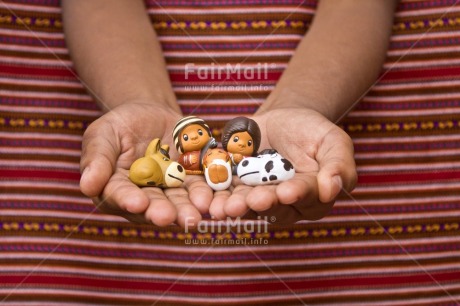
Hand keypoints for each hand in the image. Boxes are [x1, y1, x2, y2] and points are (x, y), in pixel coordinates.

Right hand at [79, 103, 213, 226]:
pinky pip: (200, 186)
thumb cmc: (120, 125)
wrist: (151, 114)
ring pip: (179, 201)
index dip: (128, 199)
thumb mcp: (103, 134)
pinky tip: (212, 198)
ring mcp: (169, 189)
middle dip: (161, 211)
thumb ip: (97, 158)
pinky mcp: (191, 179)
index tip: (137, 203)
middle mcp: (144, 195)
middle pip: (152, 205)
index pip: (119, 195)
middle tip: (168, 217)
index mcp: (115, 188)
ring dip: (187, 208)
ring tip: (195, 214)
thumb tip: (87, 186)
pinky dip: (207, 192)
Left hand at [209, 107, 356, 222]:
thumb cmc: (312, 131)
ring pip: (248, 205)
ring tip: (226, 207)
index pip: (307, 197)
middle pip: (275, 206)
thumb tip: (332, 191)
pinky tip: (209, 200)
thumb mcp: (334, 141)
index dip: (297, 194)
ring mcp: (259, 198)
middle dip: (262, 203)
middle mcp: (285, 204)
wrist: (282, 118)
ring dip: (236, 207)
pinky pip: (227, 193)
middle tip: (252, 201)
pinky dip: (218, 196)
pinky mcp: (237, 188)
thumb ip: (339, 166)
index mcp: (313, 196)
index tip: (287, 192)